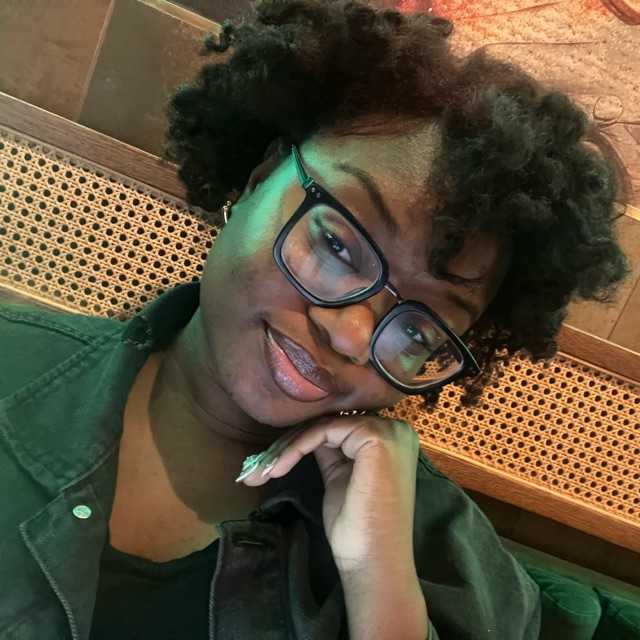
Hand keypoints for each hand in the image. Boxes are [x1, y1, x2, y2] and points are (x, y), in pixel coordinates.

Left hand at [237, 413, 420, 574]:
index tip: (272, 463)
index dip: (304, 443)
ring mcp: (388, 431)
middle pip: (331, 425)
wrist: (372, 561)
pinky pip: (323, 432)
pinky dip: (297, 448)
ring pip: (324, 426)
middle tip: (259, 467)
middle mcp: (396, 429)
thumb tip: (310, 433)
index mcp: (393, 439)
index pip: (340, 428)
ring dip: (289, 447)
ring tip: (262, 471)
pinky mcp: (375, 438)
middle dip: (291, 444)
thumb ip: (332, 451)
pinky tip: (278, 468)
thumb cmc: (358, 528)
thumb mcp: (341, 477)